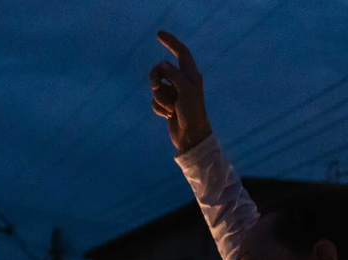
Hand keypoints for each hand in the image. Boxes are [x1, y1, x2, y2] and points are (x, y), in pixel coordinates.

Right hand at [150, 31, 210, 154]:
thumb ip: (173, 74)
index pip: (181, 52)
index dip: (171, 42)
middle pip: (161, 69)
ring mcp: (174, 94)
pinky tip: (168, 116)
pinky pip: (155, 101)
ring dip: (160, 98)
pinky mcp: (167, 105)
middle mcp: (182, 82)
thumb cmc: (193, 112)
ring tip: (170, 108)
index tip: (159, 34)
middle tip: (156, 86)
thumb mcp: (185, 90)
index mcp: (191, 75)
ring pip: (156, 87)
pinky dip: (159, 108)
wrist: (191, 137)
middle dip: (156, 78)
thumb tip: (161, 66)